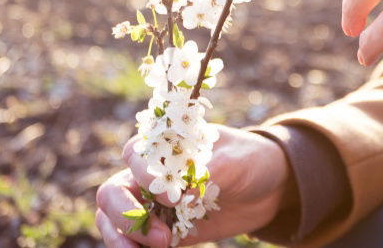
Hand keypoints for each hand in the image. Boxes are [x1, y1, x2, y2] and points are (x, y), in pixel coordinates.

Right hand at [96, 124, 290, 246]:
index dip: (144, 176)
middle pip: (112, 193)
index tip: (171, 196)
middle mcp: (149, 174)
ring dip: (122, 239)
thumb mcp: (234, 161)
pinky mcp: (162, 231)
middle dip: (126, 216)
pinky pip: (135, 243)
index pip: (133, 155)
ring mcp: (152, 205)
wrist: (269, 188)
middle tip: (162, 238)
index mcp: (163, 145)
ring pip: (113, 221)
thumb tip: (180, 197)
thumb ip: (205, 173)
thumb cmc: (248, 161)